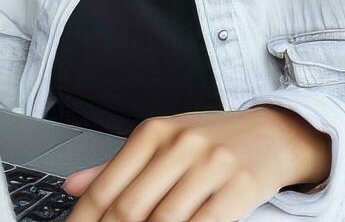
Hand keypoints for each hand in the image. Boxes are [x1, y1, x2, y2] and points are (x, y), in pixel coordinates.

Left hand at [60, 107, 329, 220]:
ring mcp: (211, 164)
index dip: (85, 219)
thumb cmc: (212, 141)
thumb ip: (118, 165)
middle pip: (131, 206)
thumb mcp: (164, 143)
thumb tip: (72, 185)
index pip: (107, 186)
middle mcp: (180, 143)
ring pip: (165, 219)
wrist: (272, 133)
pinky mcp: (240, 186)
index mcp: (154, 131)